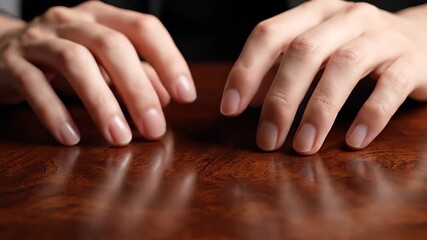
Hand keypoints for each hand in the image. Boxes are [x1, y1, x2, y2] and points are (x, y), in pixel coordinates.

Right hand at [0, 1, 195, 145]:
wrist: (0, 47)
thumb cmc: (64, 58)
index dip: (169, 59)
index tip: (186, 95)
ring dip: (102, 104)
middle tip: (155, 128)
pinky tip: (72, 137)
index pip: (144, 28)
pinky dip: (55, 112)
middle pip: (112, 47)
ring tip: (120, 138)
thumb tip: (166, 97)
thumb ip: (135, 75)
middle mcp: (72, 21)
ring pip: (75, 63)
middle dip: (138, 90)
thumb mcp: (103, 63)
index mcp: (102, 17)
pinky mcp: (10, 63)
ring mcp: (39, 39)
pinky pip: (34, 85)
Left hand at [221, 0, 426, 154]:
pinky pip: (389, 87)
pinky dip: (370, 115)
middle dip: (281, 99)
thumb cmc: (354, 50)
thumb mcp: (315, 54)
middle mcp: (345, 18)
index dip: (246, 71)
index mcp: (313, 14)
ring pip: (344, 67)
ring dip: (319, 111)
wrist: (422, 40)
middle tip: (267, 140)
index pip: (269, 34)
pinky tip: (354, 141)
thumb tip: (246, 102)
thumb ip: (280, 72)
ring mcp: (381, 36)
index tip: (230, 109)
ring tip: (303, 147)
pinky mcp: (411, 61)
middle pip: (303, 52)